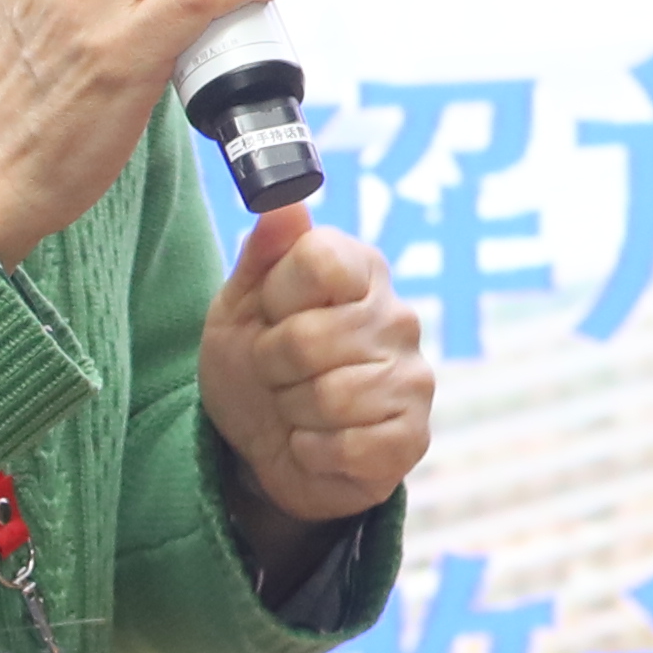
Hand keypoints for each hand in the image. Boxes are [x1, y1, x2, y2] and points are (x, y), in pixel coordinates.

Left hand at [204, 205, 433, 536]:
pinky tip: (317, 444)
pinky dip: (313, 452)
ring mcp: (413, 379)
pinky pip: (349, 445)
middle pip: (310, 336)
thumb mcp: (240, 307)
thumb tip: (284, 201)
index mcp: (362, 271)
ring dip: (292, 412)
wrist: (263, 450)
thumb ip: (263, 253)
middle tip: (277, 374)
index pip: (318, 258)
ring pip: (329, 396)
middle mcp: (399, 318)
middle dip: (272, 365)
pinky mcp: (413, 438)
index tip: (271, 316)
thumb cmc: (255, 369)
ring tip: (297, 409)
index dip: (278, 296)